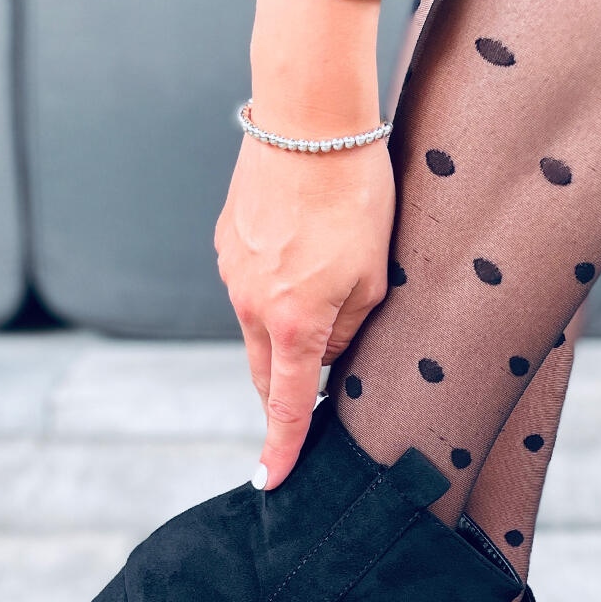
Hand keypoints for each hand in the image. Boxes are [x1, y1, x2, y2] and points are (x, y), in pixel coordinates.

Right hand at [214, 0, 390, 490]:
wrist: (308, 119)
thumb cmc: (356, 197)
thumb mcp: (373, 277)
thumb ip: (348, 331)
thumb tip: (325, 357)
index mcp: (293, 323)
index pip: (286, 404)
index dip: (281, 448)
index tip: (269, 482)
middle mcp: (251, 305)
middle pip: (267, 373)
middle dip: (285, 394)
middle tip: (313, 399)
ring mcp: (232, 272)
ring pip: (259, 327)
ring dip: (286, 332)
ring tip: (326, 290)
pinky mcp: (227, 242)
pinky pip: (251, 287)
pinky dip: (274, 291)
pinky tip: (302, 255)